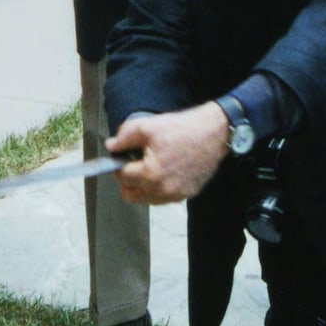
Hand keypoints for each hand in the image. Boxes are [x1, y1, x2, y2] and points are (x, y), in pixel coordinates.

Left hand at [108, 104, 228, 203]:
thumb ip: (124, 137)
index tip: (122, 157)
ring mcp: (176, 195)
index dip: (118, 165)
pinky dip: (158, 188)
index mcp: (150, 174)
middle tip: (133, 163)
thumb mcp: (148, 126)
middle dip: (128, 180)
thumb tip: (111, 146)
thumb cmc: (184, 129)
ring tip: (150, 166)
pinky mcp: (186, 195)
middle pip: (130, 194)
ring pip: (146, 199)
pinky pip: (163, 198)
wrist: (214, 133)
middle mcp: (162, 190)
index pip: (121, 177)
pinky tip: (164, 172)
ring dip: (142, 186)